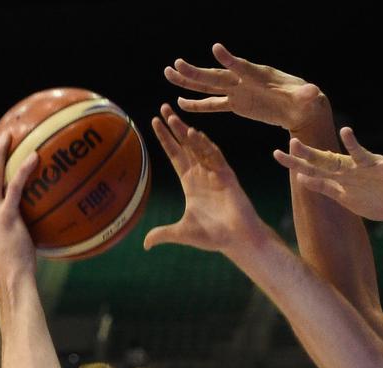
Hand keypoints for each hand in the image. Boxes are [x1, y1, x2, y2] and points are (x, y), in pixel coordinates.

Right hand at [0, 133, 38, 282]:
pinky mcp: (7, 217)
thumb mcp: (9, 243)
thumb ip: (14, 227)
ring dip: (0, 152)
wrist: (11, 279)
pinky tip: (35, 157)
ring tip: (10, 134)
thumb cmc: (15, 267)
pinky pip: (15, 187)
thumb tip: (34, 220)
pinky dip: (24, 170)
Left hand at [144, 104, 266, 253]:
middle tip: (162, 108)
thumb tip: (145, 244)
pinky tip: (193, 135)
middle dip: (173, 127)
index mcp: (190, 183)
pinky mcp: (227, 176)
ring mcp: (214, 173)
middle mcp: (201, 174)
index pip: (174, 155)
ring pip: (198, 147)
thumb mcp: (181, 233)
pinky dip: (204, 145)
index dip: (165, 139)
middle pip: (184, 145)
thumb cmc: (213, 237)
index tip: (154, 122)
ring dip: (185, 132)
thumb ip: (163, 234)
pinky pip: (214, 157)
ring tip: (172, 117)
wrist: (237, 240)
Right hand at [164, 43, 327, 132]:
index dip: (230, 60)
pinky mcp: (237, 104)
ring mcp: (238, 91)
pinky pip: (214, 104)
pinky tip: (181, 104)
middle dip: (197, 72)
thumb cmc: (304, 99)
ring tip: (169, 74)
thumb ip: (306, 94)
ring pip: (209, 87)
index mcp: (259, 76)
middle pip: (217, 76)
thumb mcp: (306, 97)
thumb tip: (314, 93)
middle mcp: (244, 80)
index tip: (216, 49)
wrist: (300, 106)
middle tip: (176, 64)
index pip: (242, 67)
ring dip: (189, 82)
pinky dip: (198, 105)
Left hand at [274, 125, 382, 222]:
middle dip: (312, 154)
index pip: (314, 167)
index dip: (296, 162)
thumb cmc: (374, 200)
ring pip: (361, 154)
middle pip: (330, 160)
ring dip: (354, 144)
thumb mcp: (345, 197)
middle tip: (292, 142)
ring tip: (346, 131)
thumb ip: (324, 187)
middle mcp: (355, 167)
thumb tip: (300, 177)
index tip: (276, 154)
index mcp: (342, 175)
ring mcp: (374, 166)